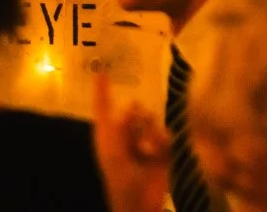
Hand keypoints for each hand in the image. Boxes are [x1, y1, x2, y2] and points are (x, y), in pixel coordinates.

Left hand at [92, 72, 174, 211]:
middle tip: (138, 129)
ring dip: (149, 133)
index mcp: (107, 136)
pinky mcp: (161, 150)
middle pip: (133, 110)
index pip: (103, 107)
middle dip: (137, 117)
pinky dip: (160, 141)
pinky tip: (156, 152)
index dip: (102, 89)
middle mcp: (125, 135)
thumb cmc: (120, 181)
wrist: (140, 205)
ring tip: (147, 150)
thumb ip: (122, 126)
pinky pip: (164, 133)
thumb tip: (133, 105)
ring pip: (151, 120)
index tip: (102, 69)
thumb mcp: (115, 153)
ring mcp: (144, 142)